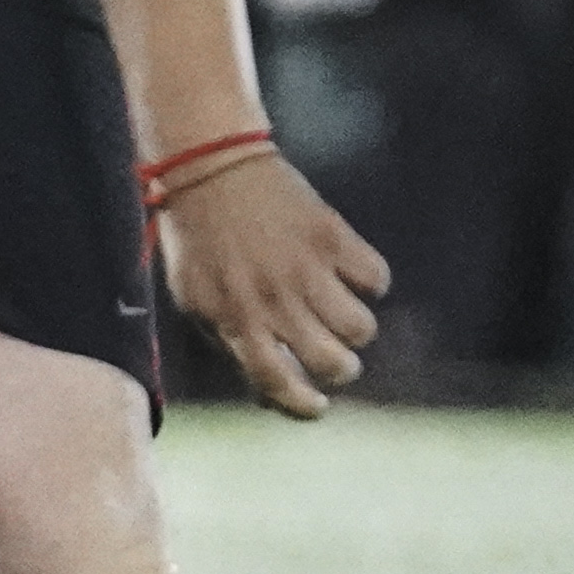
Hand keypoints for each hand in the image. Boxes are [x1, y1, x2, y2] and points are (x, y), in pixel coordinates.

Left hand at [156, 152, 389, 417]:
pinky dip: (370, 281)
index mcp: (233, 318)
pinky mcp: (331, 235)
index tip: (318, 406)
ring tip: (339, 311)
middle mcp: (271, 298)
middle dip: (340, 370)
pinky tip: (347, 271)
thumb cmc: (201, 242)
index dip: (302, 405)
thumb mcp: (197, 298)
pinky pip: (377, 279)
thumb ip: (230, 344)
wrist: (210, 168)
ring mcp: (304, 267)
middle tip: (334, 357)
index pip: (276, 383)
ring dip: (356, 329)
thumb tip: (270, 395)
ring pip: (361, 328)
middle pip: (333, 364)